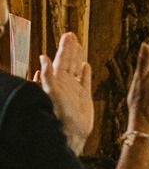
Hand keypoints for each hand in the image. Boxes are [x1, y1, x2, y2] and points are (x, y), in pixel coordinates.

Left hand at [38, 31, 94, 154]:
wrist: (70, 133)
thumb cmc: (57, 115)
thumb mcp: (51, 93)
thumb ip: (47, 76)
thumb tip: (42, 57)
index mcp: (57, 80)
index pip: (61, 59)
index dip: (64, 47)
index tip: (68, 35)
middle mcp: (65, 83)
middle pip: (68, 61)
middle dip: (70, 48)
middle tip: (72, 35)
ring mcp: (74, 90)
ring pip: (76, 69)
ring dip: (77, 57)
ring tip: (79, 45)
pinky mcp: (84, 97)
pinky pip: (85, 81)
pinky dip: (86, 73)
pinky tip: (86, 66)